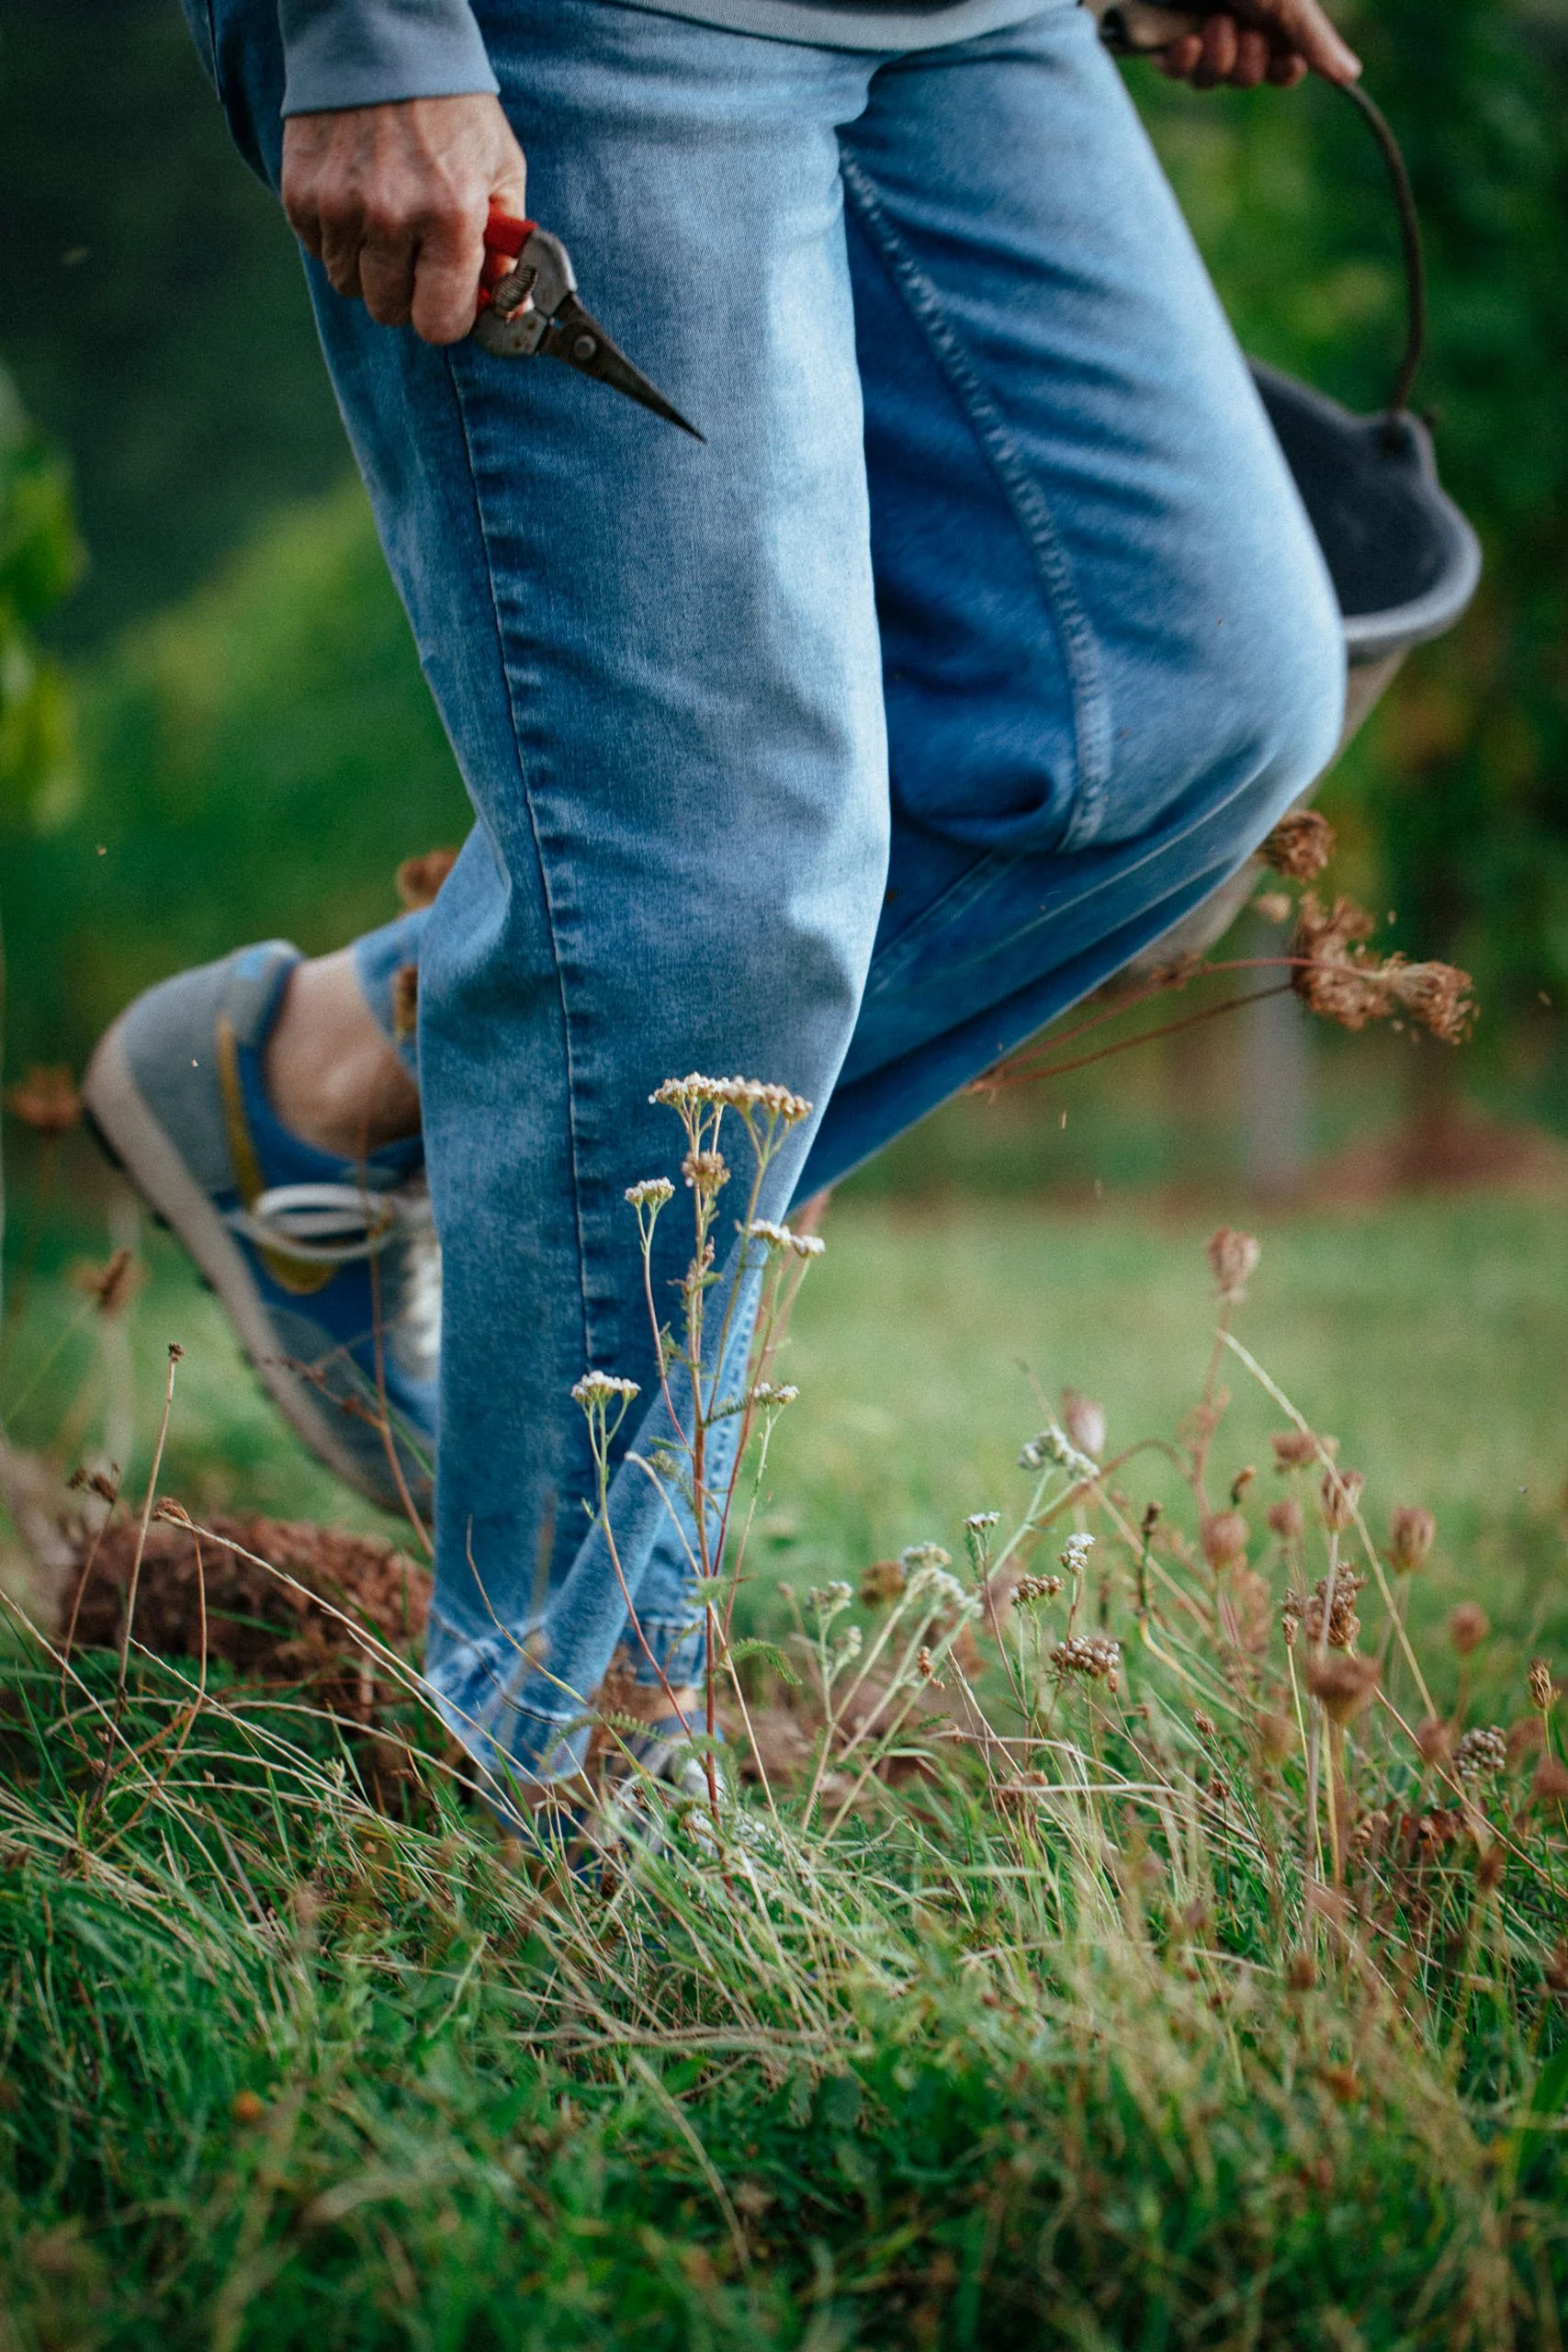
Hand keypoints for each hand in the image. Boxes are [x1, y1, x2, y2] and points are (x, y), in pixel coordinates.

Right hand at [281, 94, 527, 344]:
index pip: (439, 323)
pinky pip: (318, 252)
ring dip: (369, 267)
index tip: (449, 299)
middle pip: (390, 311)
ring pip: (349, 285)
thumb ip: (508, 248)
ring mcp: (340, 207)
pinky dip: (338, 239)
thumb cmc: (450, 108)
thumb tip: (512, 312)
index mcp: (450, 215)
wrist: (379, 39)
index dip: (447, 317)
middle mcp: (391, 216)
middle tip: (417, 254)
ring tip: (386, 219)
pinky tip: (356, 199)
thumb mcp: (500, 169)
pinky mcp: (301, 194)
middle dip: (407, 293)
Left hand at [1154, 0, 1360, 88]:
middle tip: (1239, 26)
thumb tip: (1351, 75)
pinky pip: (1177, 72)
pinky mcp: (1160, 37)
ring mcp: (1196, 32)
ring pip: (1210, 80)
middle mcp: (1233, 24)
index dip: (1284, 71)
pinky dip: (1184, 61)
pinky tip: (1188, 41)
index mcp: (1265, 12)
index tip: (1288, 62)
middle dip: (1246, 60)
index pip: (1282, 65)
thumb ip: (1311, 36)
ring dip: (1217, 58)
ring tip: (1213, 23)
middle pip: (1246, 78)